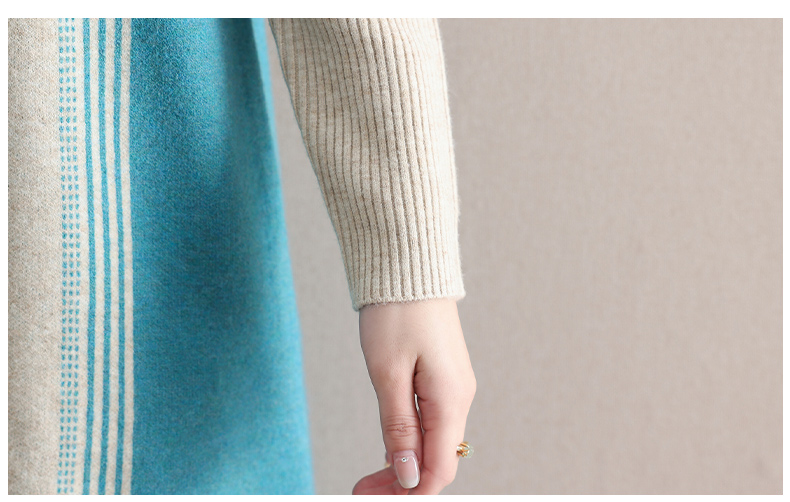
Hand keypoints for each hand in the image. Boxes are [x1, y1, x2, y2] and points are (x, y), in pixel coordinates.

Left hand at [351, 298, 475, 494]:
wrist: (409, 268)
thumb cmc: (397, 313)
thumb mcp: (388, 373)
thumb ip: (398, 427)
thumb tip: (406, 474)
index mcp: (450, 400)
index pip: (438, 468)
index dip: (406, 491)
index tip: (369, 496)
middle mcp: (459, 398)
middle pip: (438, 459)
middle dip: (402, 481)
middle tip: (362, 489)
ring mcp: (453, 388)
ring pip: (434, 442)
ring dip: (405, 462)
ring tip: (368, 475)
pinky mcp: (443, 378)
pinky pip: (432, 421)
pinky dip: (410, 439)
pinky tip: (388, 445)